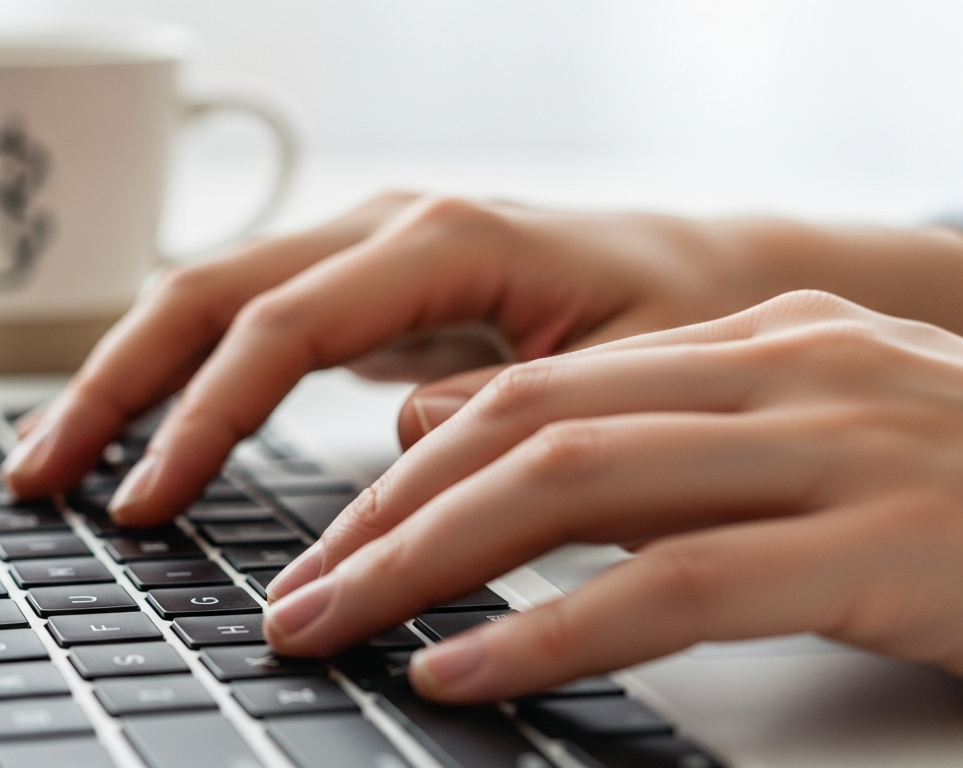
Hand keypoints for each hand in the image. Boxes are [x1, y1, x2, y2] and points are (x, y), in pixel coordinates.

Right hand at [2, 191, 962, 525]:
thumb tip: (394, 446)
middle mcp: (382, 230)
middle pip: (203, 295)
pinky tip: (143, 438)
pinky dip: (179, 384)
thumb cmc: (680, 319)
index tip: (145, 506)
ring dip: (124, 380)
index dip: (200, 419)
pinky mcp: (359, 294)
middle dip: (110, 386)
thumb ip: (506, 413)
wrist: (709, 278)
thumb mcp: (622, 379)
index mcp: (441, 238)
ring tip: (54, 462)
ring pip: (206, 304)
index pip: (277, 327)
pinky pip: (244, 329)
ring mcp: (362, 256)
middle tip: (38, 479)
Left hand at [262, 291, 962, 702]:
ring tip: (333, 631)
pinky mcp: (879, 546)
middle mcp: (785, 371)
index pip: (531, 390)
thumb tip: (452, 433)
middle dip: (385, 517)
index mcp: (758, 341)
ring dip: (426, 564)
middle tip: (296, 597)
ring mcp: (836, 448)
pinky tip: (464, 671)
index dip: (407, 469)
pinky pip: (671, 585)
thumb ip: (641, 431)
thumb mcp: (796, 441)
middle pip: (524, 428)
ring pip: (572, 487)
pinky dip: (547, 630)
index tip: (329, 541)